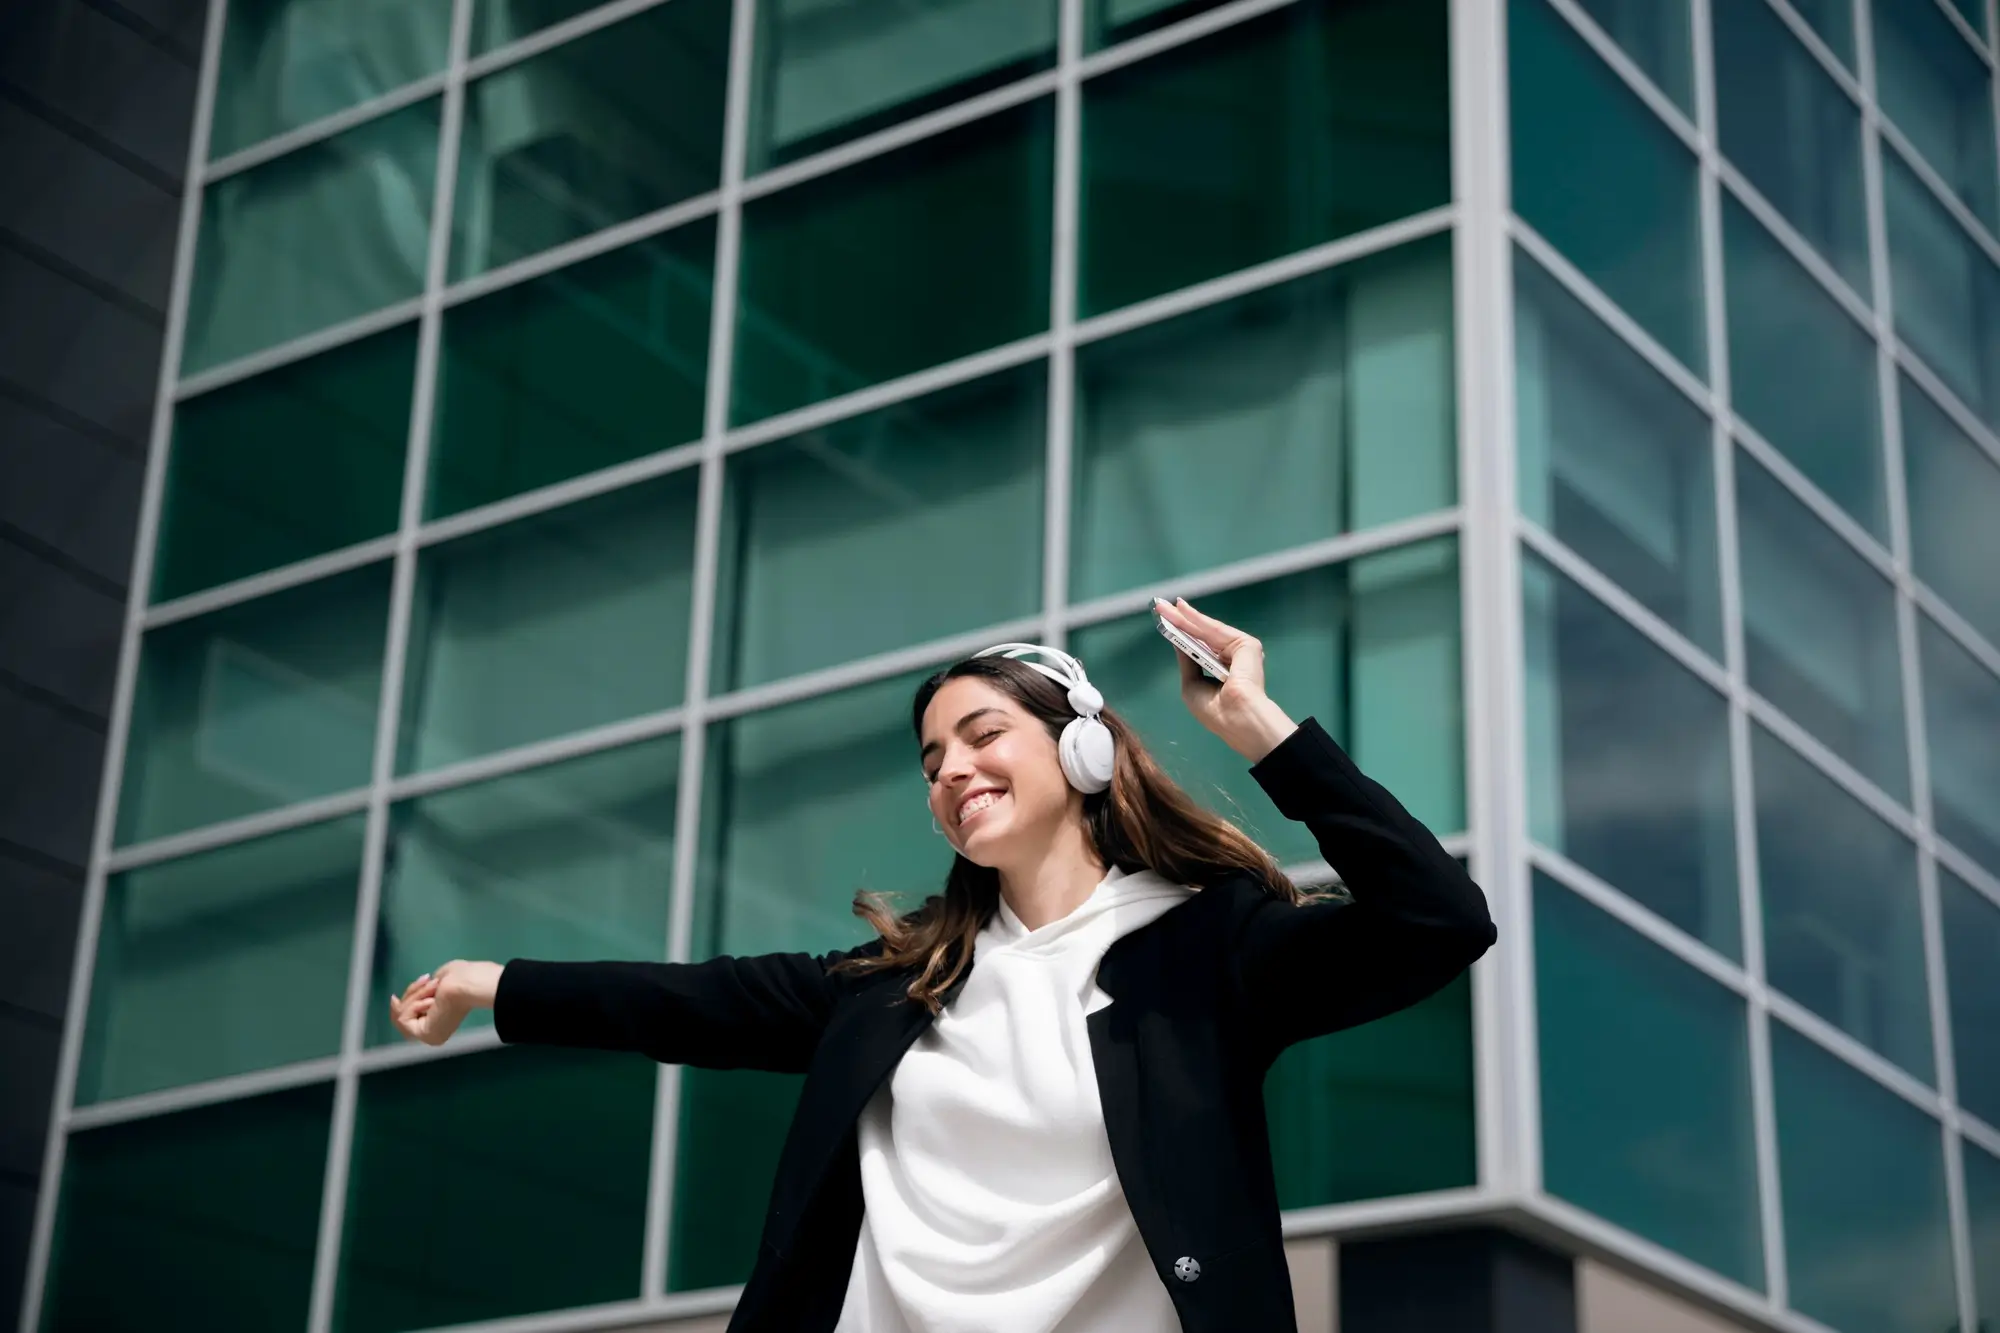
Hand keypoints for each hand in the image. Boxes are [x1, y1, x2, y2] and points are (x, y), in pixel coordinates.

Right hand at [388, 959, 502, 1046]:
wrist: (469, 983)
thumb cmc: (461, 977)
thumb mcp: (434, 984)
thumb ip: (420, 993)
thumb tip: (396, 1001)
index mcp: (440, 1021)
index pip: (410, 1018)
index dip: (401, 1007)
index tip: (394, 997)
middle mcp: (433, 1032)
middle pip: (402, 1017)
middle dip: (410, 996)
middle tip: (425, 982)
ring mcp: (429, 1036)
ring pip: (402, 1015)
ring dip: (415, 996)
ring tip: (433, 987)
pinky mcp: (424, 1035)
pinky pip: (404, 1018)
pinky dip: (414, 1004)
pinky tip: (431, 1000)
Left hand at [1154, 597, 1295, 762]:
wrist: (1235, 717)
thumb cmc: (1214, 710)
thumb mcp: (1191, 684)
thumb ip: (1187, 660)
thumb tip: (1177, 639)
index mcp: (1221, 672)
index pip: (1199, 648)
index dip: (1182, 634)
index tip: (1164, 620)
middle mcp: (1232, 658)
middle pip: (1201, 636)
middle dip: (1179, 620)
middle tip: (1160, 606)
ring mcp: (1239, 650)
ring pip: (1206, 630)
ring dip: (1184, 617)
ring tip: (1163, 606)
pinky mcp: (1246, 644)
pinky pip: (1215, 630)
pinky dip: (1197, 619)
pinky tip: (1181, 610)